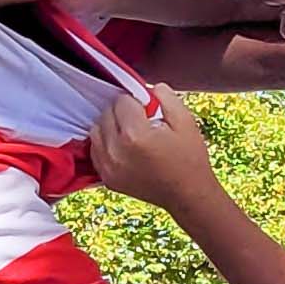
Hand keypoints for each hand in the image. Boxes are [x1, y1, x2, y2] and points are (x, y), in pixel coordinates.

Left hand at [86, 86, 217, 214]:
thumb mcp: (185, 122)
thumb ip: (166, 97)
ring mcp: (108, 166)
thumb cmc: (190, 158)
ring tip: (131, 132)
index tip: (148, 109)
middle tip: (141, 120)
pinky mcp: (106, 177)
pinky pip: (95, 149)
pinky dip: (105, 143)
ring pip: (96, 129)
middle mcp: (116, 151)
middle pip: (107, 113)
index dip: (137, 101)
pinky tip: (123, 146)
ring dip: (111, 125)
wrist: (188, 196)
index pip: (122, 101)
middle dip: (123, 112)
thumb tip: (149, 87)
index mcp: (135, 135)